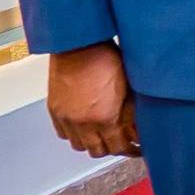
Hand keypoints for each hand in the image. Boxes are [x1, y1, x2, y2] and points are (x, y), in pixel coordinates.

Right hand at [46, 43, 136, 157]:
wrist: (79, 44)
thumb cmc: (106, 58)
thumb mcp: (129, 88)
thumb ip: (132, 113)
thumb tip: (139, 129)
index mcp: (104, 117)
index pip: (119, 148)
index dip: (132, 150)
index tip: (138, 147)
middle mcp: (82, 122)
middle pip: (98, 151)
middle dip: (113, 148)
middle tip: (123, 141)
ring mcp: (66, 117)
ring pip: (79, 146)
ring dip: (93, 143)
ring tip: (104, 135)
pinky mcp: (54, 110)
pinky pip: (63, 133)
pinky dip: (75, 134)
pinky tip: (85, 127)